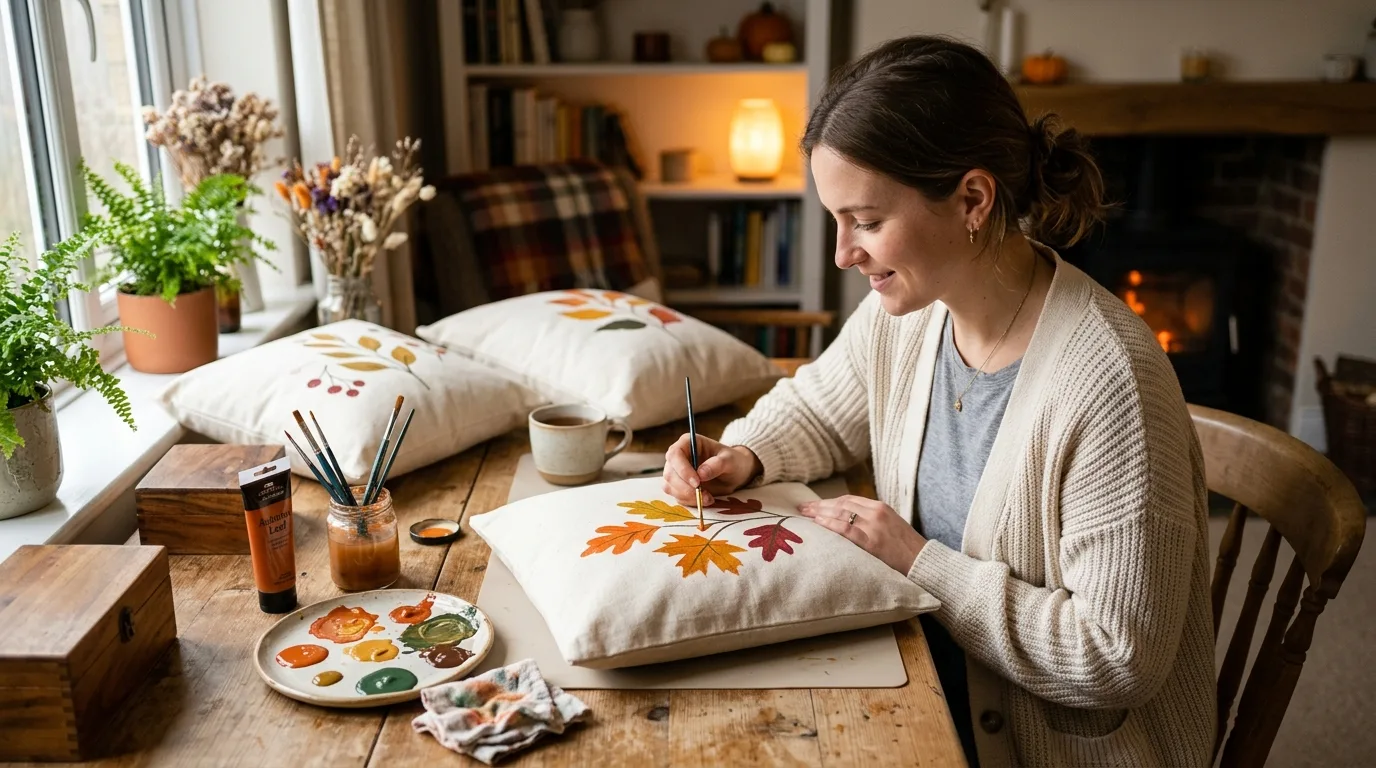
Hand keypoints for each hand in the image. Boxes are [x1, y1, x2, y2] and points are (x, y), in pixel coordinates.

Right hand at [662, 433, 761, 506]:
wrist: (735, 473)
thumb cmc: (733, 461)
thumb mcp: (730, 460)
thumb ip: (717, 464)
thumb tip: (701, 473)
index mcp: (688, 443)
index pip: (675, 454)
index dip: (682, 469)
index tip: (697, 482)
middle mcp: (678, 457)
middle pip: (669, 473)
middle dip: (685, 488)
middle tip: (704, 494)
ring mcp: (676, 472)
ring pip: (670, 487)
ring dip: (687, 496)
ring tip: (708, 498)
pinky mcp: (679, 486)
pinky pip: (677, 496)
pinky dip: (689, 501)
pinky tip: (705, 499)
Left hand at [798, 495, 926, 573]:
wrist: (922, 561)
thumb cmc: (906, 547)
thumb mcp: (890, 525)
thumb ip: (871, 519)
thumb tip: (848, 520)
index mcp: (881, 507)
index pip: (849, 499)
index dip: (829, 501)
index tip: (815, 504)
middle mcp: (876, 513)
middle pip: (842, 504)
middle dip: (820, 505)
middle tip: (803, 507)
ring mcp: (874, 527)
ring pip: (841, 514)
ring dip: (820, 513)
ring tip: (805, 515)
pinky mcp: (872, 542)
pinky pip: (847, 530)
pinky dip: (831, 525)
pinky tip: (818, 524)